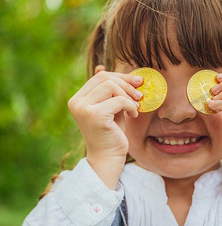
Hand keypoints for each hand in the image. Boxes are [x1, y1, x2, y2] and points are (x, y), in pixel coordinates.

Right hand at [67, 66, 142, 188]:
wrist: (108, 158)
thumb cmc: (112, 133)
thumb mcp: (111, 107)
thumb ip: (109, 91)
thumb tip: (102, 66)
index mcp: (78, 98)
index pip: (101, 76)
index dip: (121, 77)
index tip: (138, 82)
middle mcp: (76, 102)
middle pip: (105, 78)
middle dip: (127, 84)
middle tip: (140, 94)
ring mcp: (83, 108)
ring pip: (111, 86)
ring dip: (128, 95)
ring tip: (135, 107)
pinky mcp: (94, 115)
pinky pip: (118, 100)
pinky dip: (130, 105)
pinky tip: (133, 115)